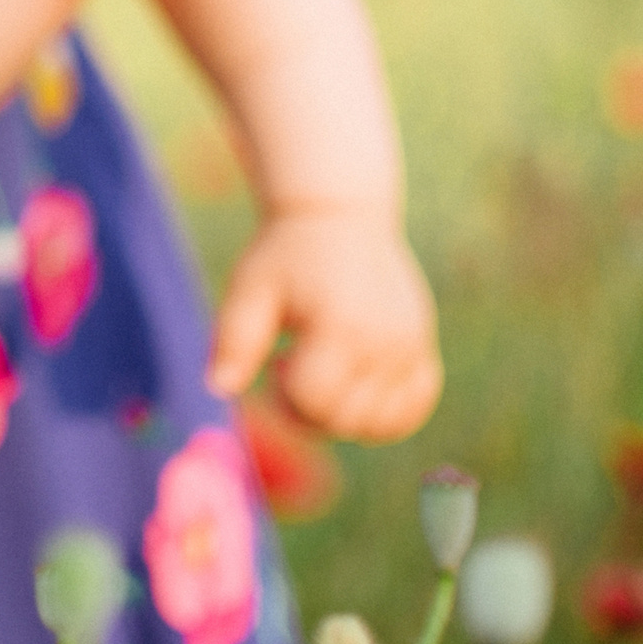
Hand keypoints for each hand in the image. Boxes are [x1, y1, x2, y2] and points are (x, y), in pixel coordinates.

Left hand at [207, 204, 441, 439]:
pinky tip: (355, 384)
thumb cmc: (286, 253)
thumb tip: (219, 387)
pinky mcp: (423, 348)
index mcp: (340, 326)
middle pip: (345, 421)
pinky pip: (414, 409)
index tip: (276, 362)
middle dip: (307, 409)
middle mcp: (384, 342)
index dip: (283, 398)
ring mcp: (410, 347)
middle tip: (294, 364)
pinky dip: (385, 415)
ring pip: (381, 426)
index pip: (314, 402)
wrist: (339, 217)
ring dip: (344, 416)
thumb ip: (235, 339)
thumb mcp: (250, 288)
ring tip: (325, 371)